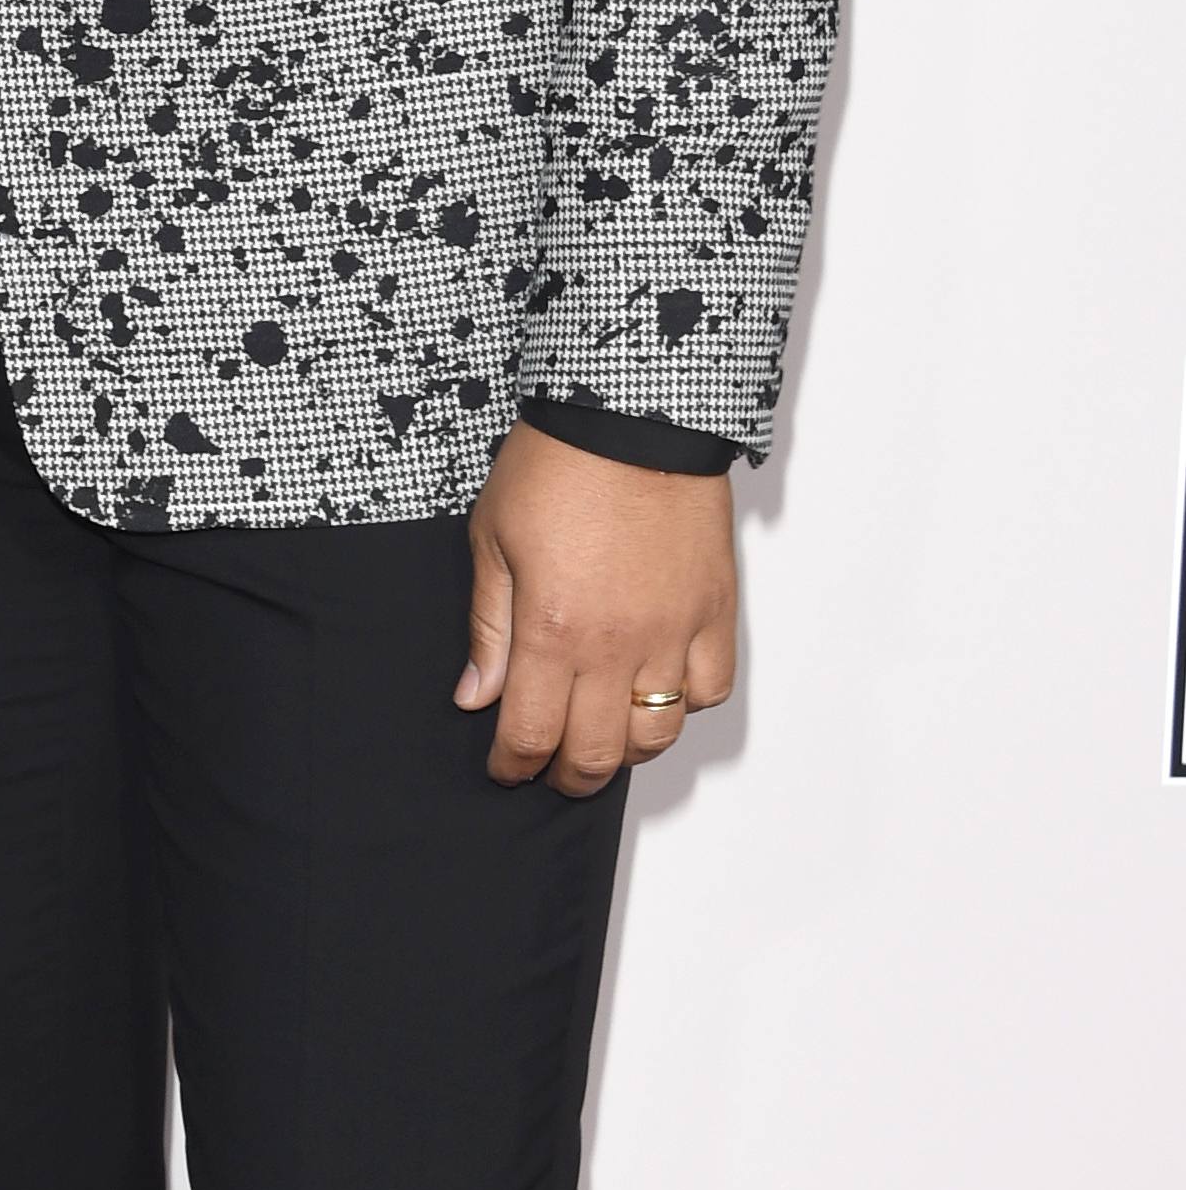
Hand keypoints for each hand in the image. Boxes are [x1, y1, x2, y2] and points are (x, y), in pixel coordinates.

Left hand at [455, 421, 736, 794]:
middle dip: (567, 776)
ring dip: (626, 751)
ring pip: (658, 735)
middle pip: (598, 752)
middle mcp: (617, 644)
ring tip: (601, 737)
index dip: (514, 765)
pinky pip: (710, 689)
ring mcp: (673, 631)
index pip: (532, 734)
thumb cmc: (555, 465)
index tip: (505, 768)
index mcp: (553, 628)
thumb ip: (489, 629)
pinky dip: (685, 705)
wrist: (630, 413)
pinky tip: (657, 690)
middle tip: (550, 770)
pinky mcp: (714, 611)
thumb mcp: (493, 539)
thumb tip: (476, 698)